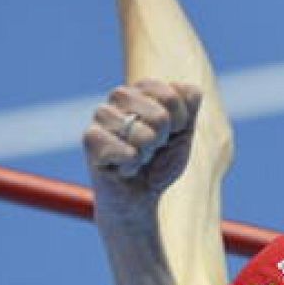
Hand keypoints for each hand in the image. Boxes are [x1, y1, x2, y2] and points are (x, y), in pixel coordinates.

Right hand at [84, 80, 202, 218]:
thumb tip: (193, 89)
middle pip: (161, 116)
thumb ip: (190, 109)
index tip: (170, 134)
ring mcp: (102, 115)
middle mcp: (121, 96)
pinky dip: (132, 166)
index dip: (180, 123)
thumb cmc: (160, 161)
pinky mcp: (90, 138)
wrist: (140, 195)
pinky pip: (128, 152)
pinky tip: (122, 166)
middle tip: (150, 148)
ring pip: (144, 135)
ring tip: (136, 156)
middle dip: (162, 140)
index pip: (174, 97)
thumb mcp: (184, 134)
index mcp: (144, 89)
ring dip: (146, 154)